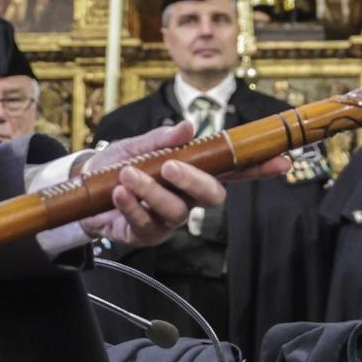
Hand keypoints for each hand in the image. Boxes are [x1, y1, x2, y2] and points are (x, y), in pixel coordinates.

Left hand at [76, 121, 288, 246]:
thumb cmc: (116, 165)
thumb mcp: (138, 145)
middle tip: (169, 166)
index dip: (259, 168)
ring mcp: (169, 219)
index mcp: (194, 173)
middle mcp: (188, 198)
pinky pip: (146, 223)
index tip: (281, 161)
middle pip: (212, 197)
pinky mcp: (146, 234)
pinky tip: (119, 193)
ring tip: (127, 175)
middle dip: (195, 182)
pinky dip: (132, 205)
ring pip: (176, 210)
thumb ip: (162, 139)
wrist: (80, 187)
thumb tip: (187, 127)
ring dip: (151, 191)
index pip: (233, 170)